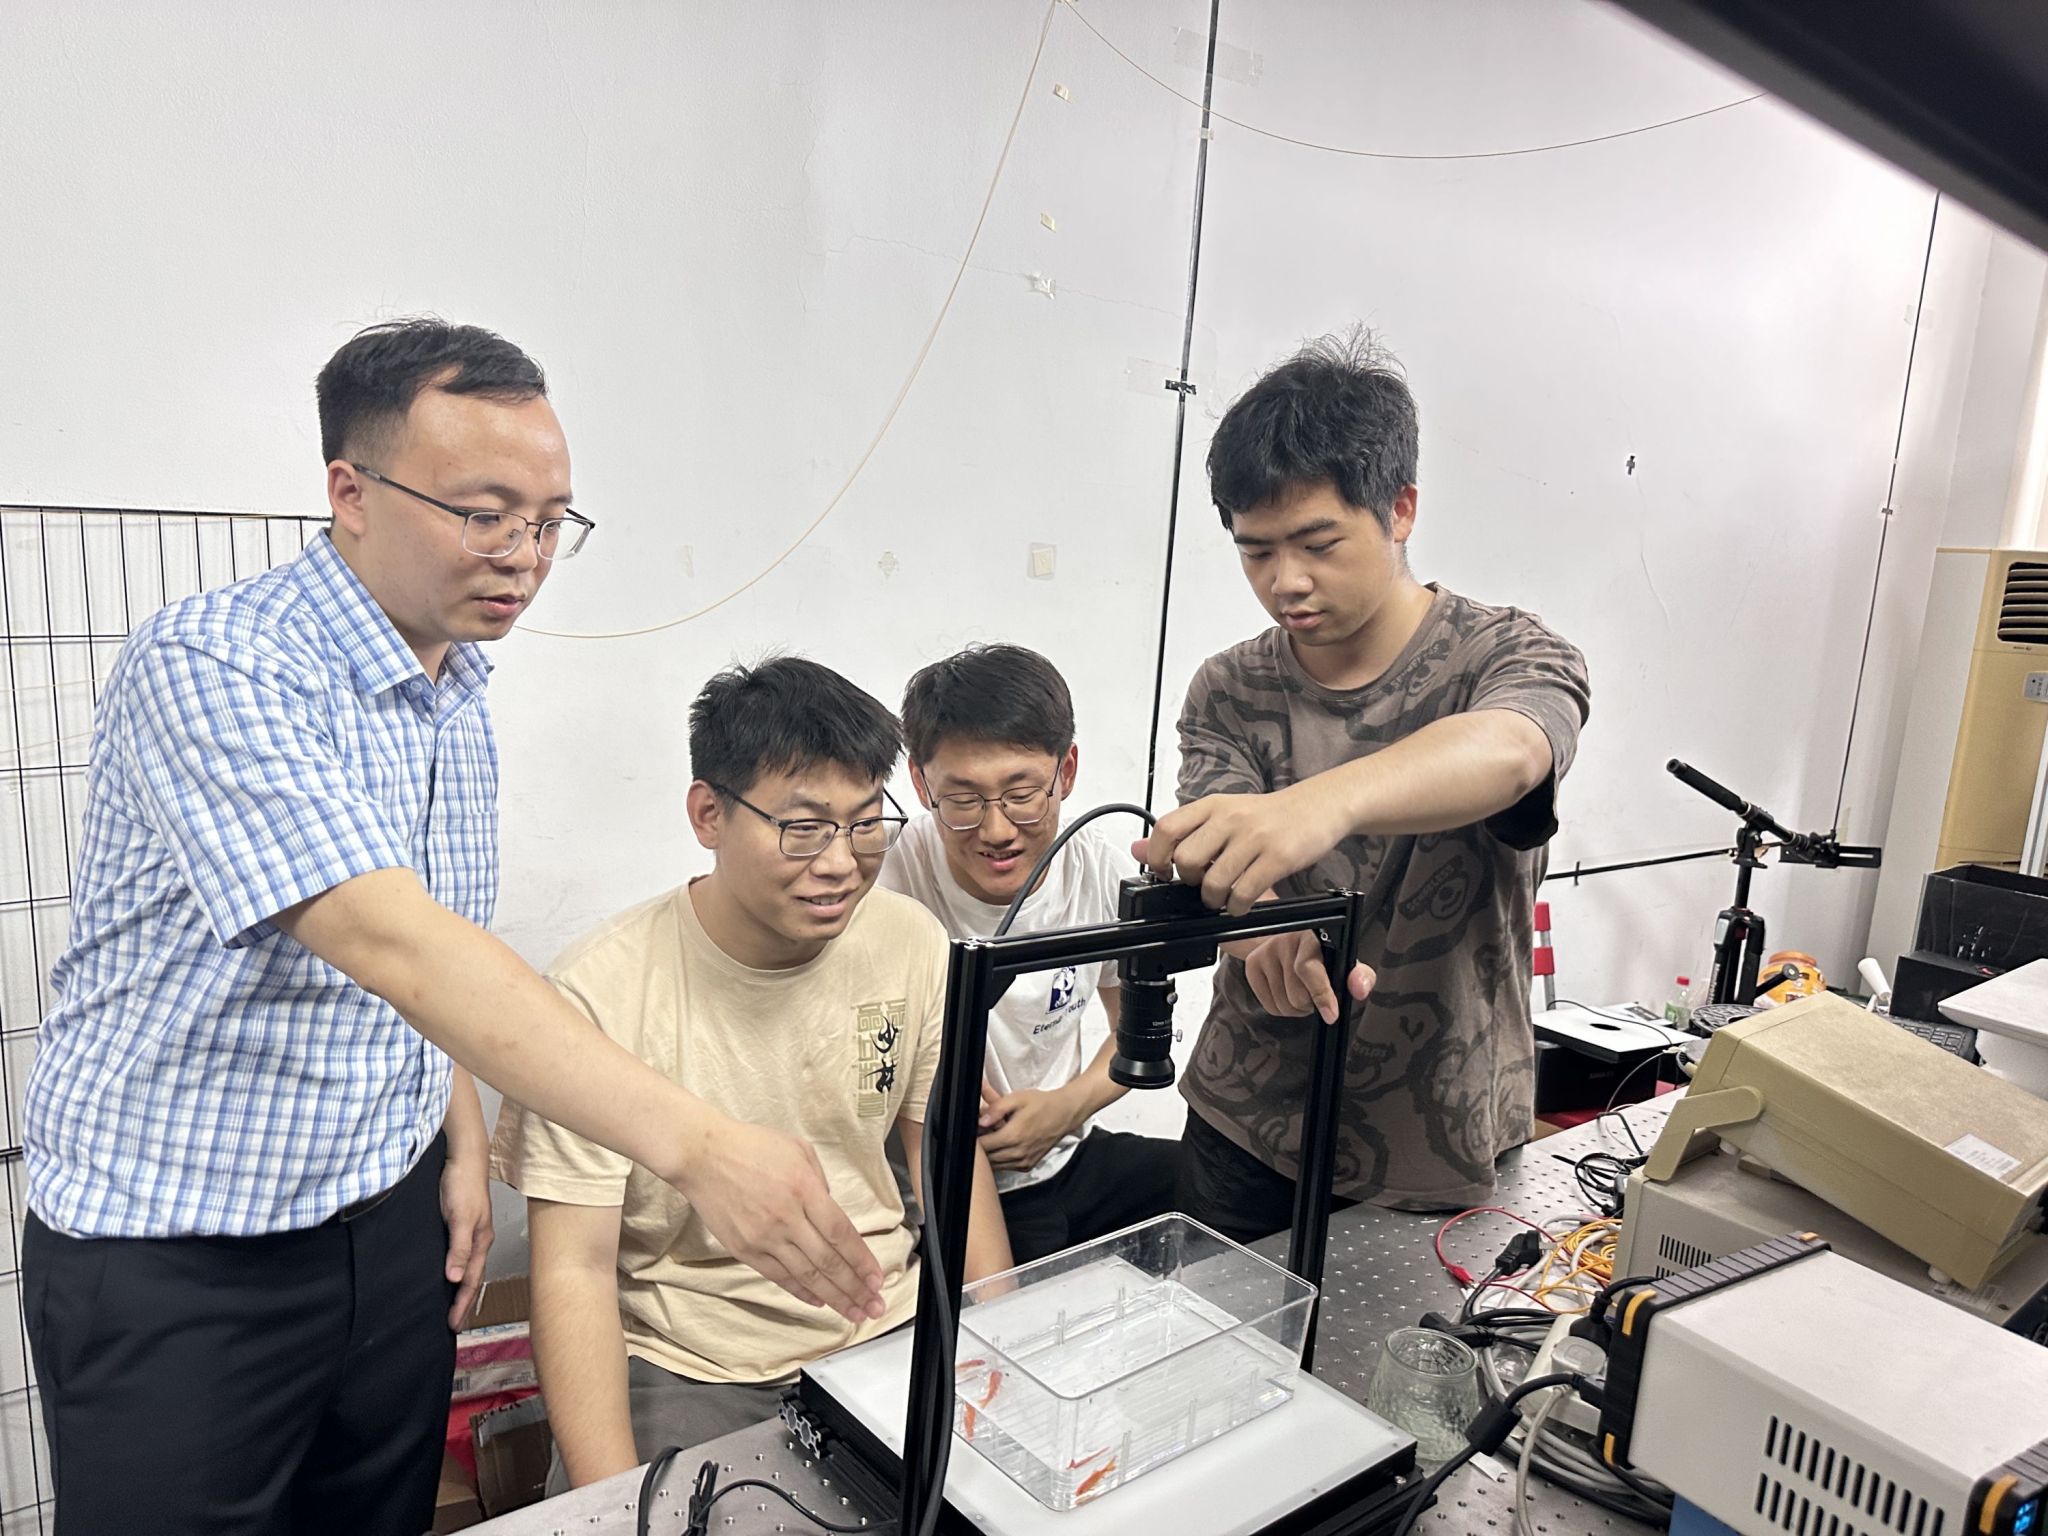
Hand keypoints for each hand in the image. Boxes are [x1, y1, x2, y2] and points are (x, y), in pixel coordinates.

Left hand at [440, 1148, 495, 1329]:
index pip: (471, 1281)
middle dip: (465, 1301)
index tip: (453, 1325)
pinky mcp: (459, 1223)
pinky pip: (459, 1254)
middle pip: (472, 1277)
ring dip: (461, 1287)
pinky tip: (448, 1272)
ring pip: (467, 1267)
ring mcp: (470, 1231)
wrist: (463, 1156)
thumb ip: (458, 1248)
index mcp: (481, 1241)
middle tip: (455, 1323)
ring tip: (453, 1304)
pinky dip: (455, 1269)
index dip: (462, 1304)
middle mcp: (477, 1240)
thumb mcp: (460, 1218)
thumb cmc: (463, 1184)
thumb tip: (455, 1279)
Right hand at [675, 1115, 885, 1323]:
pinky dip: (801, 1291)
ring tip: (853, 1312)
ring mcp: (764, 1237)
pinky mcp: (744, 1249)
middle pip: (828, 1261)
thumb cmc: (750, 1146)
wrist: (702, 1155)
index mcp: (804, 1189)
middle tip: (873, 1306)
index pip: (841, 1234)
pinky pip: (779, 1277)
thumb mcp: (798, 1150)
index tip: (876, 1278)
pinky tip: (819, 1301)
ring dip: (834, 1297)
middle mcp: (787, 1218)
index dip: (862, 1261)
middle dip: (855, 1288)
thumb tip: (830, 1210)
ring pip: (806, 1275)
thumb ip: (820, 1183)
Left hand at [978, 1086, 1083, 1172]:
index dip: (975, 1137)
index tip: (975, 1128)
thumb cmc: (1041, 1104)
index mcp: (1013, 1136)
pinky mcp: (1027, 1166)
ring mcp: (1023, 1162)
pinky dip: (1000, 1159)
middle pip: (986, 1158)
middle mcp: (1018, 1153)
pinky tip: (1004, 1145)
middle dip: (981, 1146)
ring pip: (995, 1165)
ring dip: (990, 1154)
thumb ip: (996, 1108)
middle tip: (984, 1132)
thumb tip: (981, 1120)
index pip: (982, 1146)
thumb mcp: (1016, 1098)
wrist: (1064, 1113)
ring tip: (995, 1137)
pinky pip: (1006, 1167)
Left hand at [1132, 785, 1348, 913]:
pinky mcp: (1278, 857)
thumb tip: (1138, 849)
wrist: (1318, 806)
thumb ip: (1184, 831)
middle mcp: (1229, 818)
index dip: (1156, 857)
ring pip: (1214, 882)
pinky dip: (1237, 907)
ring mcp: (1254, 837)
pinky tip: (1241, 903)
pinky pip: (1244, 893)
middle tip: (1200, 884)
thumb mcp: (1222, 813)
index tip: (1163, 872)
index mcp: (1212, 805)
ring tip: (1222, 898)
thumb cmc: (1268, 815)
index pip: (1166, 828)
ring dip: (1213, 900)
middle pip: (1186, 859)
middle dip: (1188, 882)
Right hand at [1243, 930, 1374, 1023]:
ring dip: (1297, 1009)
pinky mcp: (1252, 965)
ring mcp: (1265, 952)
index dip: (1321, 995)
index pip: (1309, 969)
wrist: (1290, 941)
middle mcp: (1285, 940)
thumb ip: (1359, 975)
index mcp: (1312, 936)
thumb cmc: (1322, 955)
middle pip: (1297, 995)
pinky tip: (1288, 994)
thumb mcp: (1344, 961)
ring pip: (1284, 1005)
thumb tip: (1360, 990)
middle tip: (1316, 997)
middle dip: (1311, 1005)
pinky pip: (1270, 1006)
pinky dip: (1283, 1009)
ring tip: (1303, 994)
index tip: (1330, 1015)